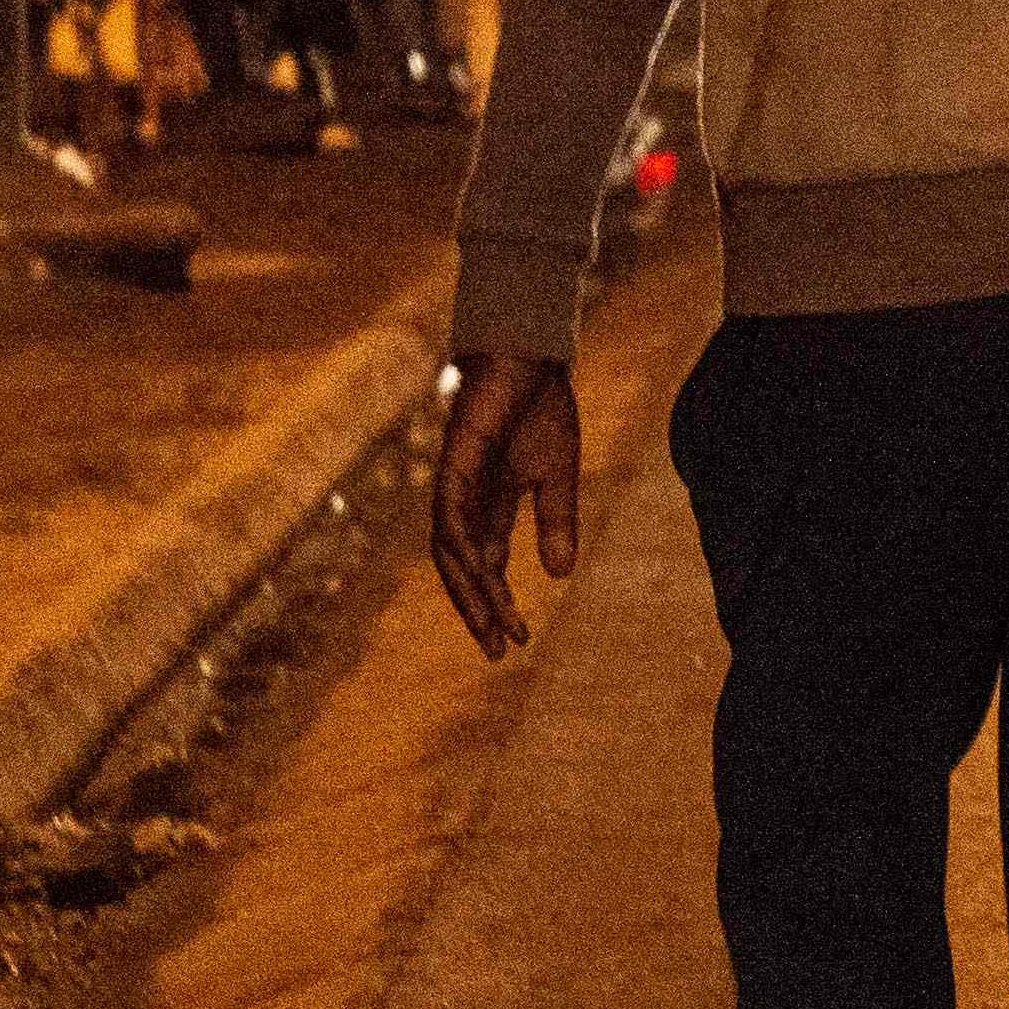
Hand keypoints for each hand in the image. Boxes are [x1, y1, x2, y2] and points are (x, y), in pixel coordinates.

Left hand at [431, 352, 579, 656]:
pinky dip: (459, 545)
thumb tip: (559, 576)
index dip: (500, 603)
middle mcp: (468, 500)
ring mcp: (457, 482)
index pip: (489, 566)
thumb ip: (557, 523)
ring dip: (468, 587)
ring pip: (451, 549)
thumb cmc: (542, 408)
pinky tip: (477, 572)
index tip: (517, 639)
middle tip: (494, 651)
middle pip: (464, 567)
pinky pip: (449, 513)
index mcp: (493, 505)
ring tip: (487, 622)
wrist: (532, 358)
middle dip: (478, 608)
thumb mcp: (559, 477)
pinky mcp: (453, 461)